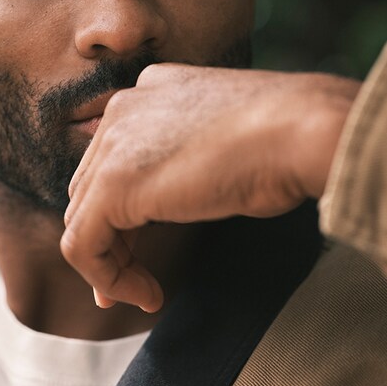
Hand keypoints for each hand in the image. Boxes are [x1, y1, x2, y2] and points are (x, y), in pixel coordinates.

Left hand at [62, 63, 360, 311]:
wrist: (303, 130)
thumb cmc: (290, 139)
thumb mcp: (232, 142)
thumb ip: (194, 163)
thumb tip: (179, 200)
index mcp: (153, 90)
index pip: (116, 158)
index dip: (122, 213)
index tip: (143, 253)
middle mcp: (125, 108)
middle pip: (92, 190)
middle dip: (111, 244)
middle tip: (139, 285)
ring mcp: (114, 143)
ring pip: (83, 219)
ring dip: (112, 267)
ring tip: (148, 294)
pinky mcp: (113, 184)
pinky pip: (83, 245)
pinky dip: (107, 278)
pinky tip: (146, 295)